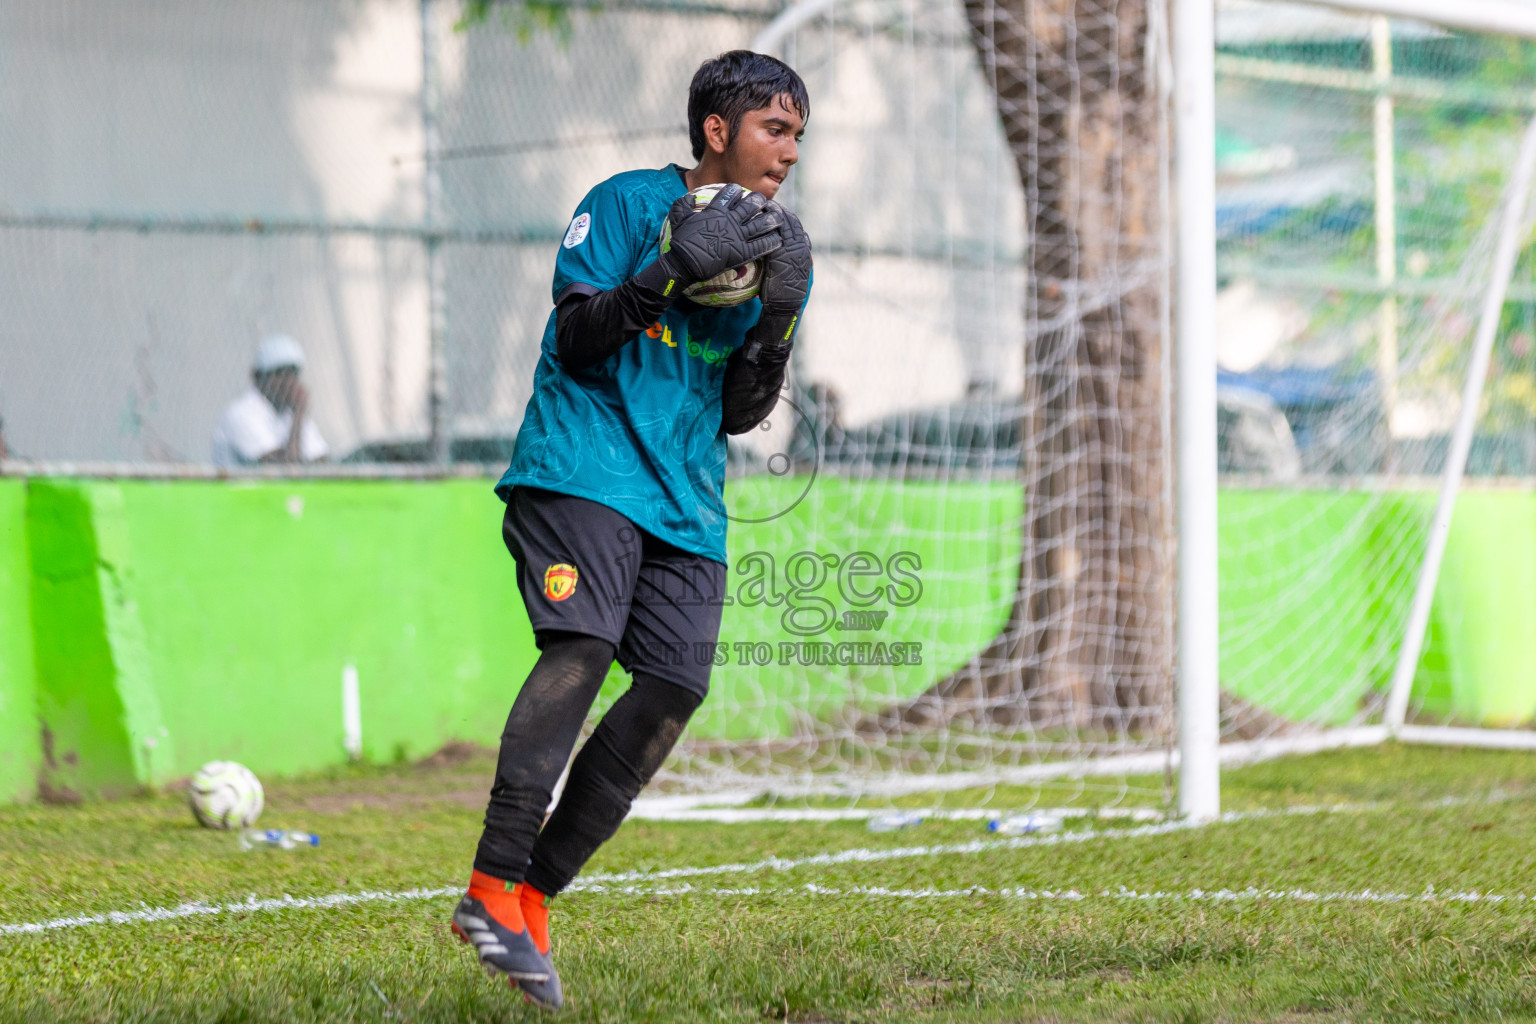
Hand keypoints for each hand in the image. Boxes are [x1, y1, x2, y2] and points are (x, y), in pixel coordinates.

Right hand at [659, 183, 783, 287]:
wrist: (686, 263)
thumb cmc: (681, 242)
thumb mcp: (678, 218)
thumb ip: (683, 205)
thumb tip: (690, 197)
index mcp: (716, 211)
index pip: (729, 194)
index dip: (737, 190)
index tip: (741, 190)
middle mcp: (730, 221)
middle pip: (751, 206)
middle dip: (759, 201)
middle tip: (763, 201)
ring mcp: (738, 237)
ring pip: (761, 223)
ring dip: (772, 219)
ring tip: (778, 217)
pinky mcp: (743, 252)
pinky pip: (762, 245)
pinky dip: (772, 241)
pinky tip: (778, 239)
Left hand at [758, 204, 811, 317]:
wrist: (785, 307)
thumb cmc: (780, 290)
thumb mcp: (787, 269)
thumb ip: (783, 255)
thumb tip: (776, 244)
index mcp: (802, 249)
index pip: (794, 226)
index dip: (784, 215)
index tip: (773, 207)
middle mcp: (801, 249)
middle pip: (791, 222)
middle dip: (779, 211)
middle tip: (765, 202)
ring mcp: (795, 253)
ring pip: (786, 227)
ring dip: (774, 215)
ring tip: (763, 206)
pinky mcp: (786, 258)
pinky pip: (779, 237)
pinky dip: (771, 228)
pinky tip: (761, 221)